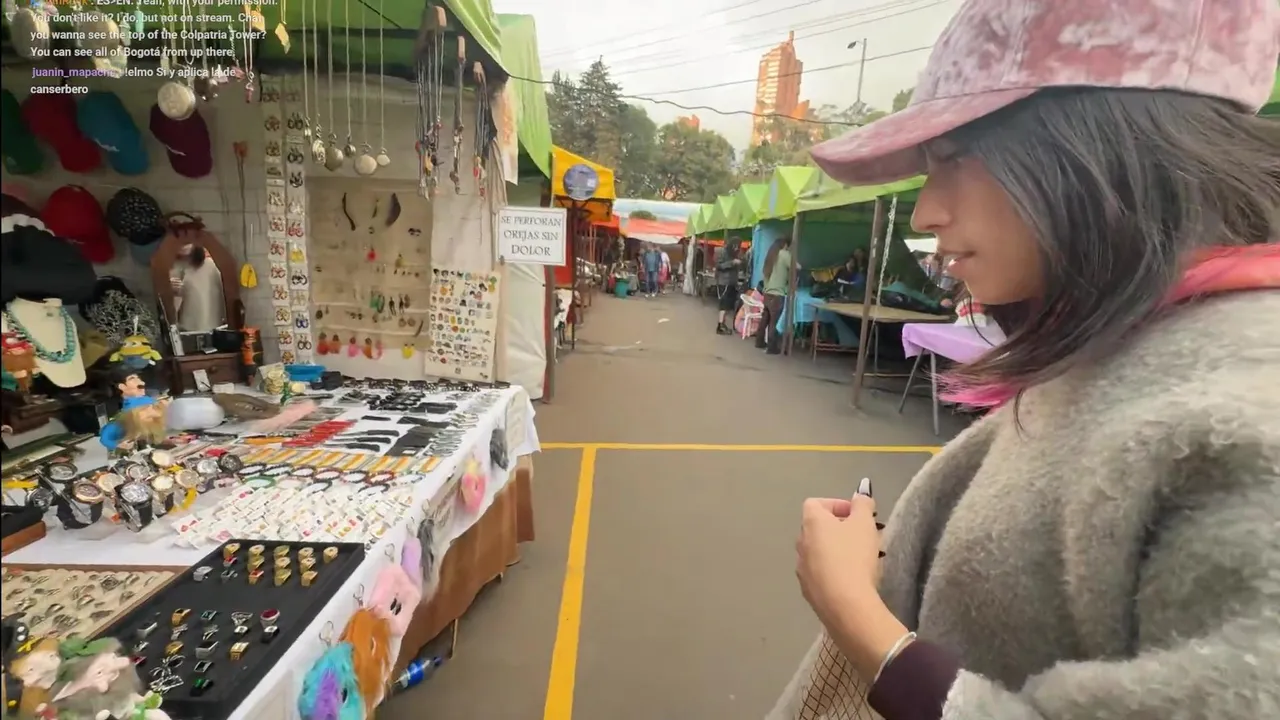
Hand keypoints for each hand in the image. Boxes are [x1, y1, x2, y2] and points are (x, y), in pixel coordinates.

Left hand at [796, 490, 880, 628]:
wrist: (845, 604)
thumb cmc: (855, 556)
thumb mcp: (865, 523)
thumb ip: (862, 504)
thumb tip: (860, 493)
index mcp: (811, 523)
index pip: (816, 503)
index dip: (836, 505)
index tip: (857, 515)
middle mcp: (800, 543)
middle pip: (817, 528)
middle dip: (840, 528)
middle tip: (863, 536)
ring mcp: (801, 568)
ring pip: (819, 552)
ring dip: (836, 550)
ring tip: (861, 560)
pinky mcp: (807, 591)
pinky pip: (820, 573)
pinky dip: (833, 571)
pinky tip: (852, 580)